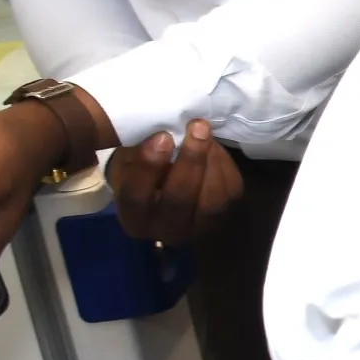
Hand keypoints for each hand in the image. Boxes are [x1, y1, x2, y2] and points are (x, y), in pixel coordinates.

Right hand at [107, 121, 242, 244]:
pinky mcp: (223, 219)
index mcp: (133, 219)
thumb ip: (140, 150)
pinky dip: (225, 167)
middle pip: (179, 200)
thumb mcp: (128, 161)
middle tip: (197, 128)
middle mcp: (165, 231)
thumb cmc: (140, 171)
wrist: (165, 190)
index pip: (136, 197)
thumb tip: (162, 128)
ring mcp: (198, 230)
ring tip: (205, 133)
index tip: (162, 137)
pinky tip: (214, 147)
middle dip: (191, 161)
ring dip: (212, 162)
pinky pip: (230, 193)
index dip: (149, 167)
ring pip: (211, 201)